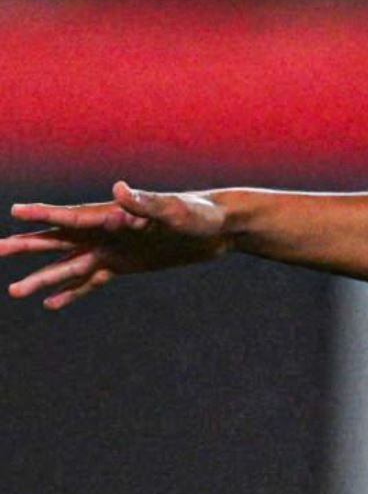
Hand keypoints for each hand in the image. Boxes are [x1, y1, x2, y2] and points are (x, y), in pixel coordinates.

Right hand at [2, 181, 230, 308]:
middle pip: (60, 241)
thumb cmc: (200, 213)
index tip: (16, 212)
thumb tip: (119, 189)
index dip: (44, 215)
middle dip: (28, 246)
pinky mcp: (125, 265)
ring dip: (44, 278)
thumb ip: (146, 203)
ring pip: (70, 266)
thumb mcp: (175, 209)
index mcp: (115, 216)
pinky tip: (50, 304)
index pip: (72, 216)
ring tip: (15, 291)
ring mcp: (114, 250)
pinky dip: (72, 292)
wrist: (221, 228)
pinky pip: (92, 281)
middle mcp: (108, 232)